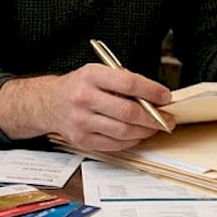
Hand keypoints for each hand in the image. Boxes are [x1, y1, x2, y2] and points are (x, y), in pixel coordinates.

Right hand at [0, 64, 172, 151]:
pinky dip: (131, 141)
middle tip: (167, 119)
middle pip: (127, 112)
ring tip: (154, 127)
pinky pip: (114, 144)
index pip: (128, 83)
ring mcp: (81, 121)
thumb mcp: (97, 73)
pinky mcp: (81, 139)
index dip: (151, 91)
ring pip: (123, 131)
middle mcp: (83, 98)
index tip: (166, 97)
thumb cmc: (79, 86)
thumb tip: (154, 97)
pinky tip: (137, 135)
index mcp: (90, 75)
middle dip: (153, 118)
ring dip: (145, 131)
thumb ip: (123, 82)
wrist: (49, 102)